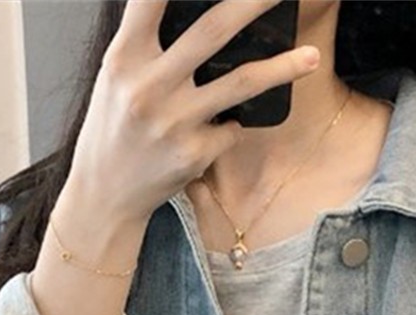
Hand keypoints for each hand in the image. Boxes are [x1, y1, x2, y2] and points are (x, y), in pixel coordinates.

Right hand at [68, 0, 321, 223]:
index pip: (150, 0)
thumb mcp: (116, 76)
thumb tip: (189, 10)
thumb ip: (146, 42)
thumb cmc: (114, 127)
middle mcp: (149, 86)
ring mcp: (175, 122)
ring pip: (242, 83)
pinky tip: (216, 131)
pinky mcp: (194, 154)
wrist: (104, 194)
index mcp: (124, 57)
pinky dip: (230, 126)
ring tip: (311, 57)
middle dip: (255, 3)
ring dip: (283, 68)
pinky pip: (231, 128)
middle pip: (213, 29)